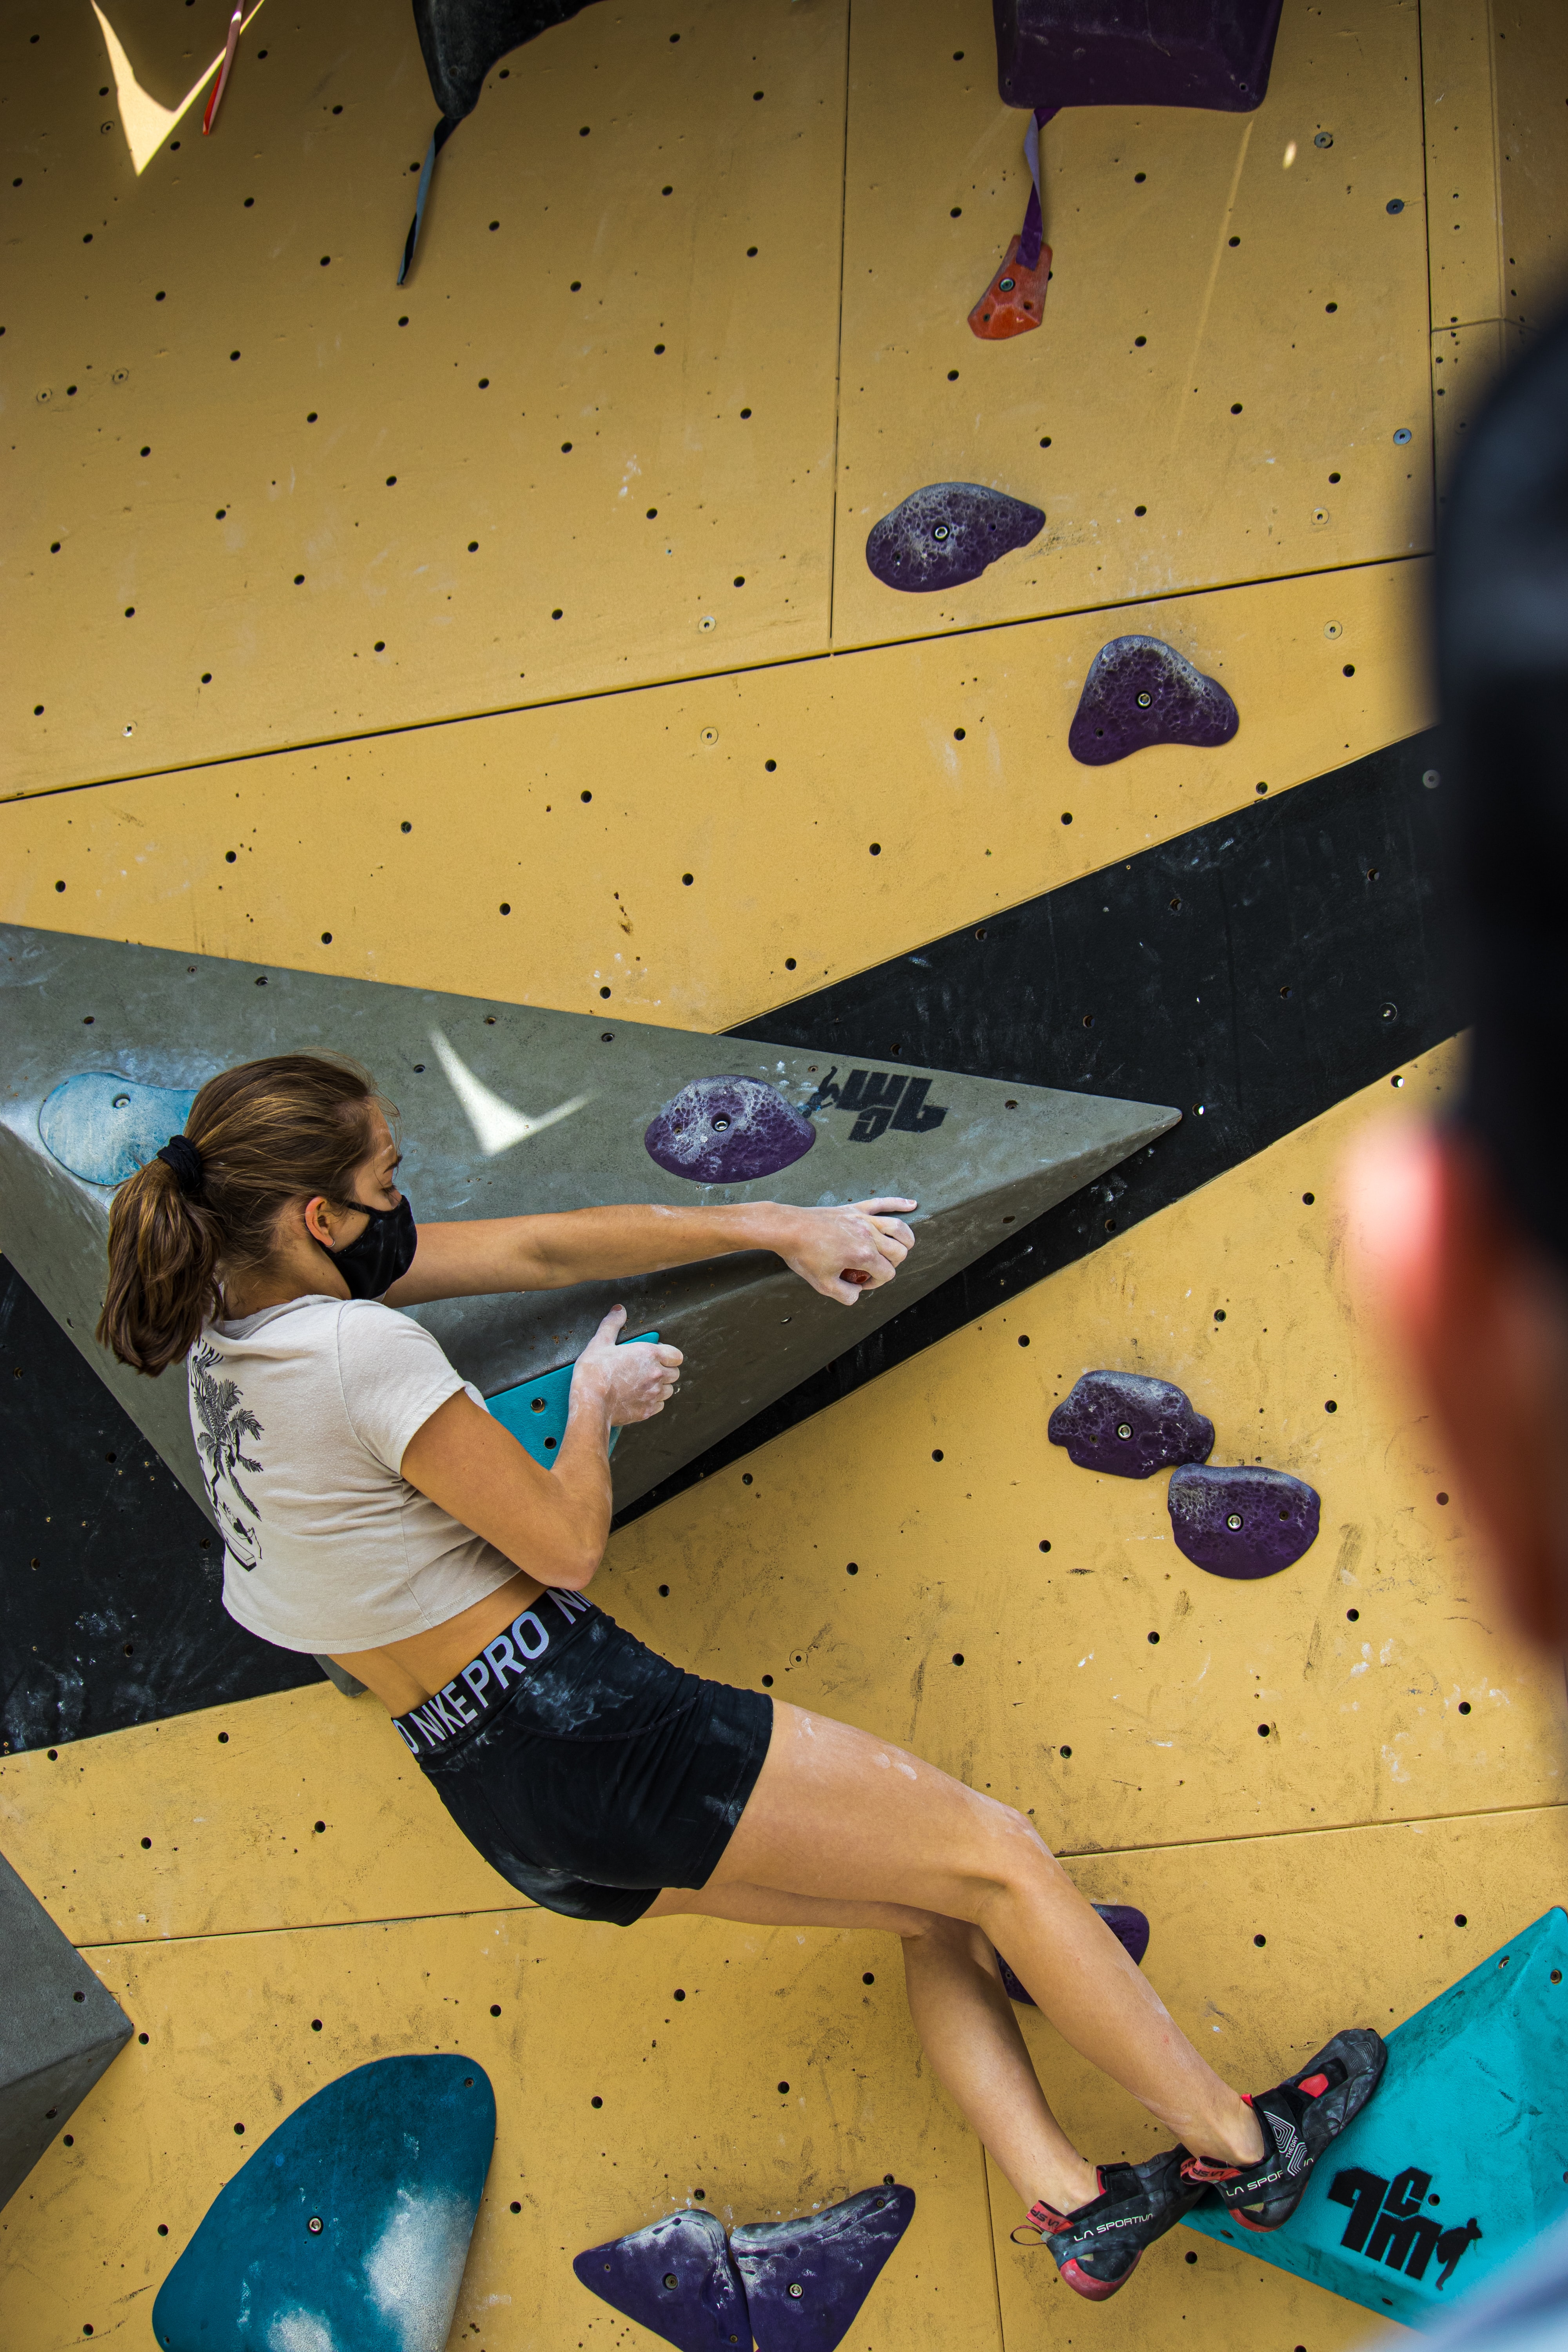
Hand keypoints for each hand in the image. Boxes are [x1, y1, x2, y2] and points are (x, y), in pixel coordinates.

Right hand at [572, 1306, 683, 1425]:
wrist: (590, 1404)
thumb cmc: (594, 1373)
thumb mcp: (599, 1342)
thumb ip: (612, 1324)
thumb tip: (619, 1310)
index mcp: (649, 1354)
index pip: (676, 1356)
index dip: (668, 1356)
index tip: (657, 1357)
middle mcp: (656, 1374)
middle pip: (674, 1373)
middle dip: (664, 1371)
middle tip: (647, 1370)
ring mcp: (653, 1394)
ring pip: (668, 1390)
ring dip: (660, 1387)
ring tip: (643, 1384)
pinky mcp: (647, 1411)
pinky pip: (659, 1406)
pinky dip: (653, 1402)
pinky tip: (639, 1398)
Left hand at [773, 1198, 916, 1304]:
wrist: (788, 1229)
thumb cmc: (804, 1256)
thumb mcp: (824, 1285)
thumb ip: (846, 1295)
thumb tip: (858, 1292)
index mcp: (863, 1255)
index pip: (887, 1273)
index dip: (877, 1283)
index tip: (861, 1283)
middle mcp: (869, 1235)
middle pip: (899, 1252)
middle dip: (892, 1264)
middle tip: (875, 1269)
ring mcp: (863, 1219)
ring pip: (899, 1228)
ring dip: (905, 1240)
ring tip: (901, 1248)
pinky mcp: (855, 1209)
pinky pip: (882, 1203)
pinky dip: (899, 1203)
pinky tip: (912, 1204)